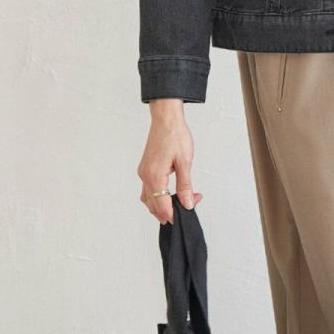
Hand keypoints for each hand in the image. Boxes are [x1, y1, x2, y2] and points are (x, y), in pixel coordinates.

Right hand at [138, 100, 203, 223]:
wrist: (166, 119)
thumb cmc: (175, 135)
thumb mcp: (185, 162)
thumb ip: (185, 186)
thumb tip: (188, 203)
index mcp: (154, 176)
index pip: (162, 206)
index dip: (174, 215)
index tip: (188, 214)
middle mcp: (145, 176)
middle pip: (154, 205)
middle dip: (170, 211)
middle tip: (190, 205)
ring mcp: (143, 172)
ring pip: (149, 199)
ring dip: (162, 206)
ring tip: (179, 204)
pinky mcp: (145, 168)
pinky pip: (148, 189)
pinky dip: (157, 196)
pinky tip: (168, 194)